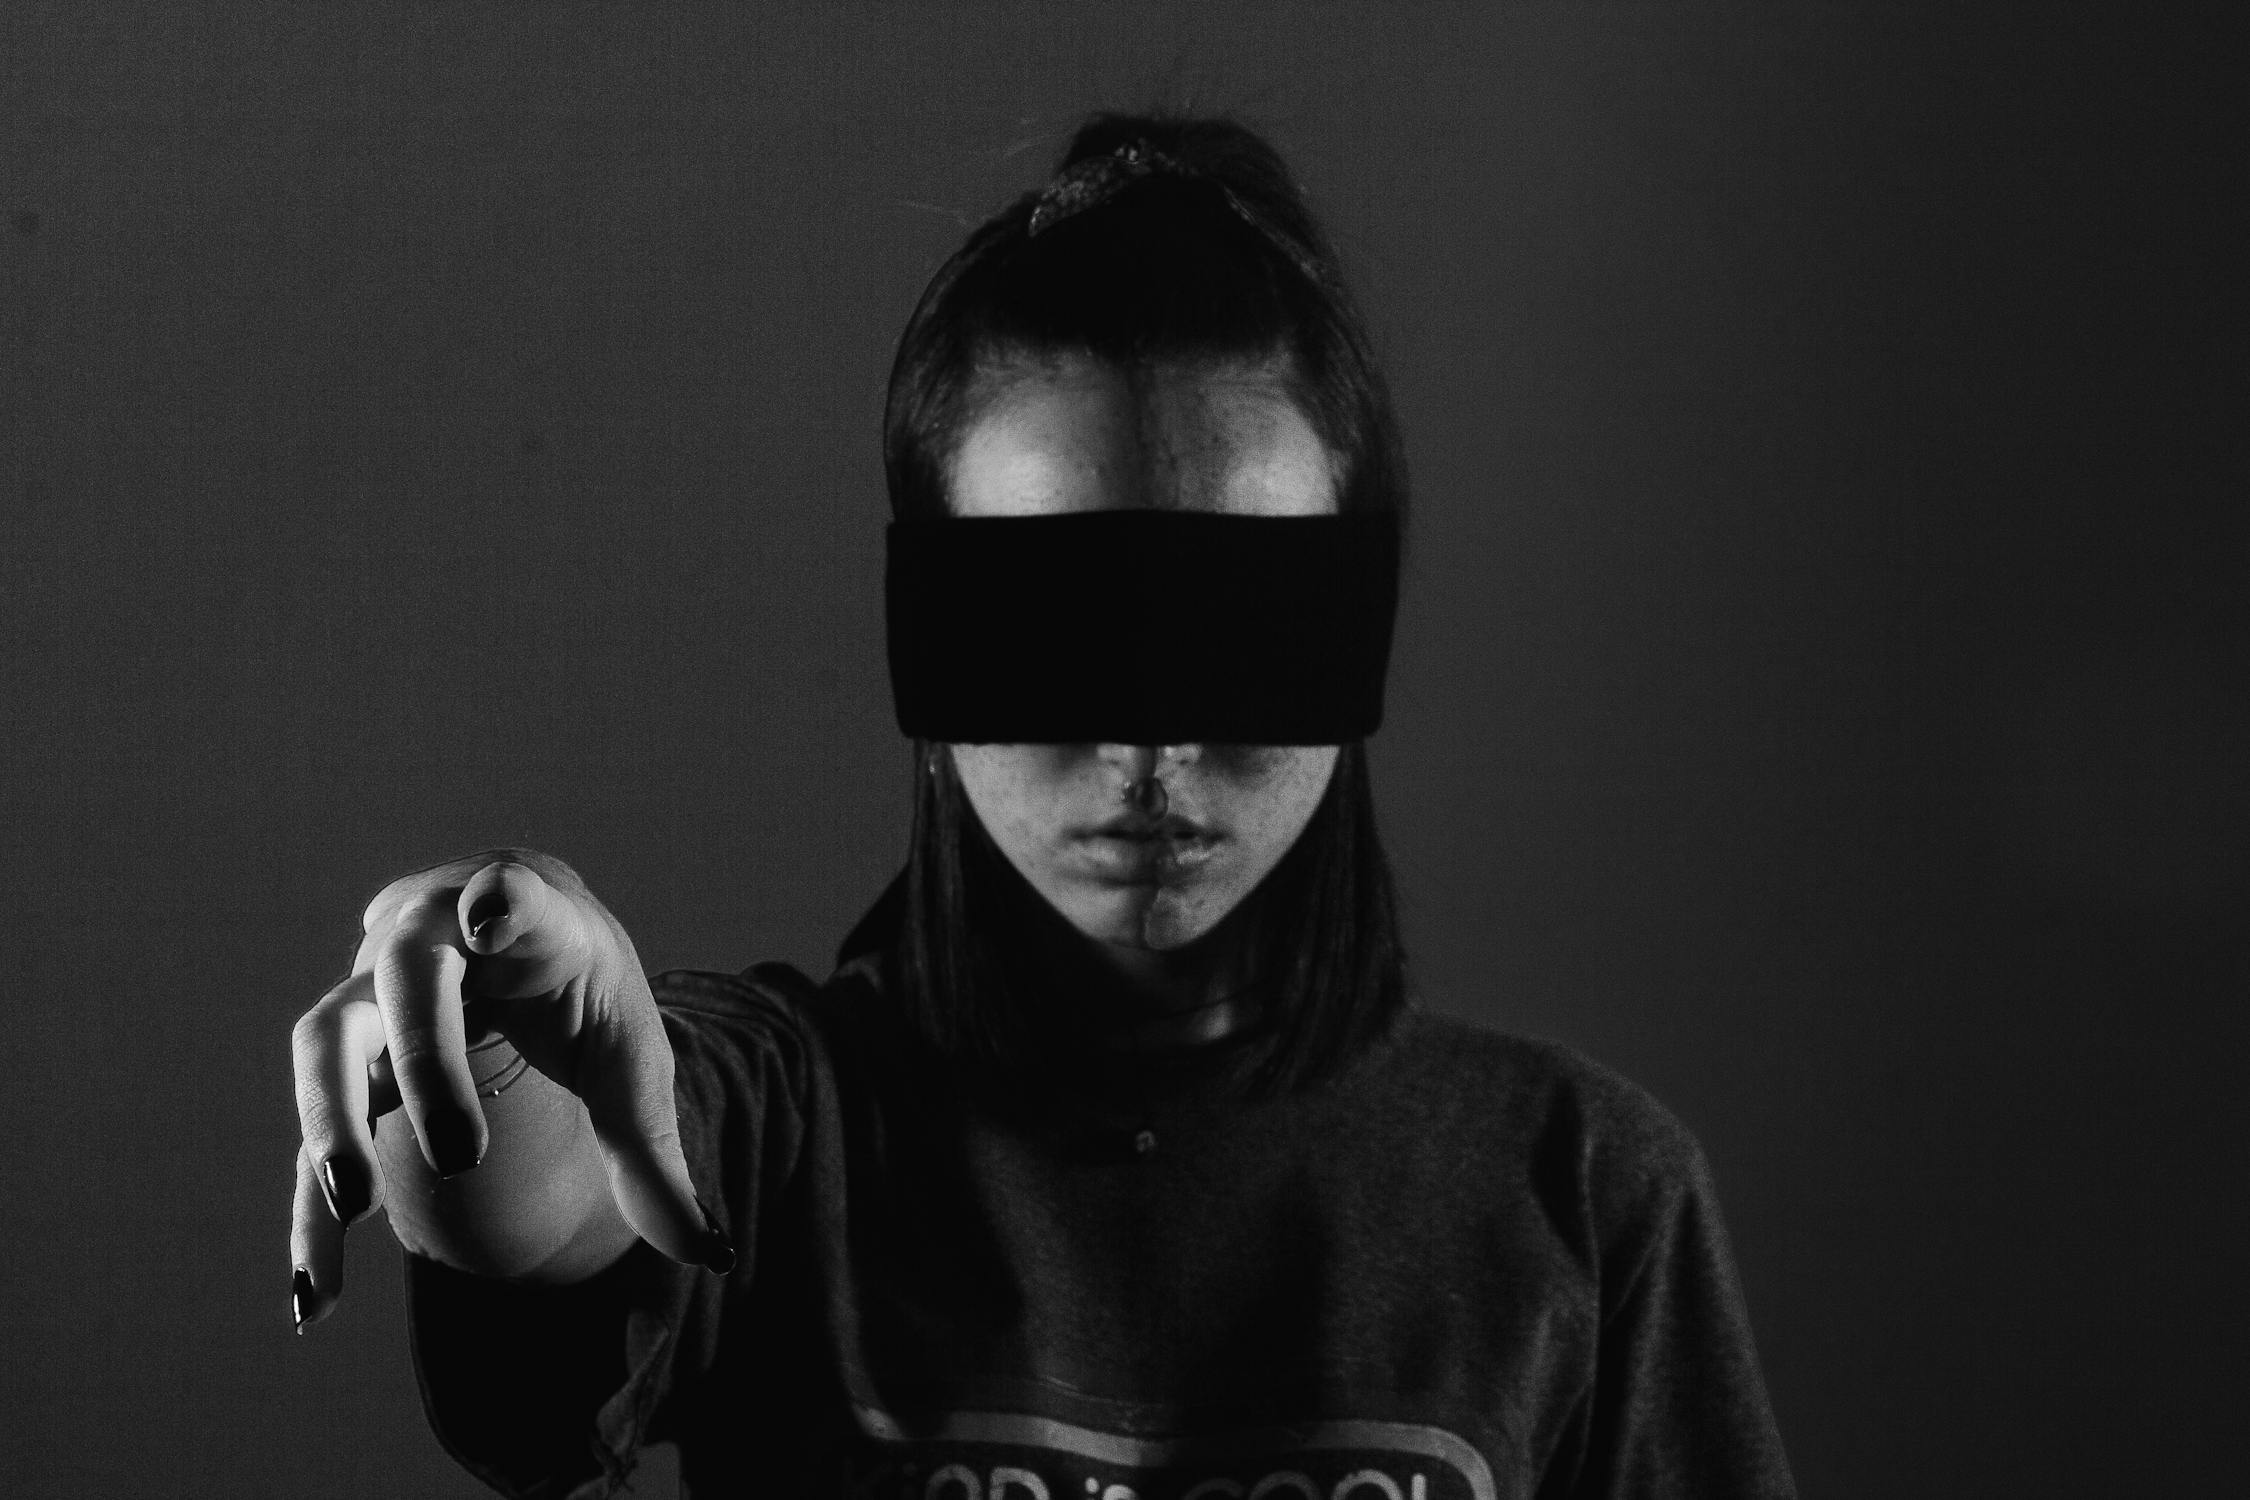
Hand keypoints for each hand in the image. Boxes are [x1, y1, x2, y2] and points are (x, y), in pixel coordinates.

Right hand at [288, 850, 728, 1329]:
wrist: (512, 933)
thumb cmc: (582, 990)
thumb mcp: (630, 1058)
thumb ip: (655, 1152)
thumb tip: (714, 1255)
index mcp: (527, 921)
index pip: (510, 896)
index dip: (499, 901)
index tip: (493, 911)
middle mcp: (432, 939)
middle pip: (407, 980)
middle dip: (426, 1063)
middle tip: (463, 1157)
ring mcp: (372, 996)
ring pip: (328, 1040)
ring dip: (332, 1119)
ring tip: (356, 1206)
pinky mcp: (342, 1062)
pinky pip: (310, 1132)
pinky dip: (311, 1216)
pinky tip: (320, 1300)